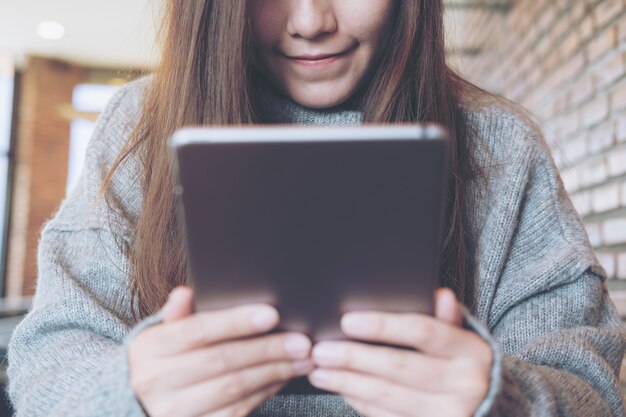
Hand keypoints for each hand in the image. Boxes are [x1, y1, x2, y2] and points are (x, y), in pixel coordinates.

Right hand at [128, 286, 312, 416]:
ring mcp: (174, 411)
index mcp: (151, 348)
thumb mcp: (161, 336)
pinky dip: (265, 392)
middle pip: (223, 360)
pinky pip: (237, 410)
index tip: (272, 315)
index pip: (199, 330)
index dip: (237, 322)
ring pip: (235, 388)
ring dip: (274, 372)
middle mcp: (157, 381)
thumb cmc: (160, 363)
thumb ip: (178, 316)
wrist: (139, 406)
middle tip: (301, 341)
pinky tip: (282, 377)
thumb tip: (186, 293)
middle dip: (268, 349)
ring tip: (301, 359)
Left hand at [307, 288, 492, 416]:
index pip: (422, 331)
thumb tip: (440, 294)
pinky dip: (361, 402)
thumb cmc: (466, 366)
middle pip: (399, 365)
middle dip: (354, 357)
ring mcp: (449, 413)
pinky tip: (342, 389)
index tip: (347, 321)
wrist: (491, 411)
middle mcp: (465, 383)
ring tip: (319, 371)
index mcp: (471, 351)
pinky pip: (387, 416)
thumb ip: (446, 319)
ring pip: (388, 395)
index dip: (383, 326)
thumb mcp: (463, 340)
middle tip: (320, 350)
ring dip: (348, 382)